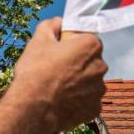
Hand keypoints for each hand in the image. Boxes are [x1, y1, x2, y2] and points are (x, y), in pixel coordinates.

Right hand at [9, 18, 106, 133]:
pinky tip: (62, 102)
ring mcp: (99, 89)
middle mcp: (101, 66)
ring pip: (89, 82)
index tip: (59, 52)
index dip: (72, 45)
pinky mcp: (95, 108)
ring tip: (57, 89)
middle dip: (77, 64)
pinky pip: (88, 101)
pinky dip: (78, 101)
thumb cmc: (35, 72)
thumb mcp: (38, 40)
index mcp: (91, 45)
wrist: (33, 110)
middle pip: (90, 61)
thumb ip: (51, 25)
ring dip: (78, 84)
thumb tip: (58, 23)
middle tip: (56, 71)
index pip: (86, 40)